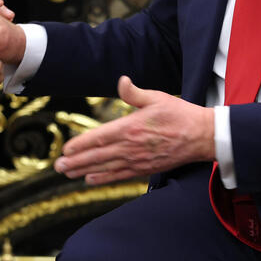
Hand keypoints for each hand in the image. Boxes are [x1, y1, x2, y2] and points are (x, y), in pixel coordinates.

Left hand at [54, 76, 214, 184]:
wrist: (202, 136)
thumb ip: (134, 93)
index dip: (80, 144)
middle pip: (97, 156)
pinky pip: (120, 175)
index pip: (99, 137)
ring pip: (105, 167)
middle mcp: (131, 147)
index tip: (66, 148)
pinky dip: (104, 178)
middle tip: (58, 165)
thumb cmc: (179, 114)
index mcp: (131, 127)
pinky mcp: (145, 169)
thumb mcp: (156, 97)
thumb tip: (121, 81)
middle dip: (76, 161)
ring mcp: (138, 160)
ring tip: (67, 173)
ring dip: (84, 171)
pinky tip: (91, 179)